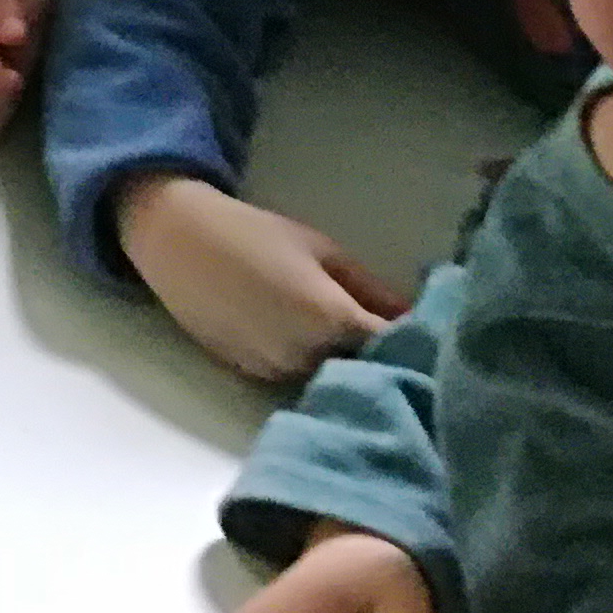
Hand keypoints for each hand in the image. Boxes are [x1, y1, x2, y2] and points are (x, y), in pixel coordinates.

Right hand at [117, 176, 408, 383]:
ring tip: (349, 341)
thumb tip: (418, 316)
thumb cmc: (254, 234)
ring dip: (344, 366)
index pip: (394, 347)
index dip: (418, 343)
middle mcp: (304, 356)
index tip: (437, 335)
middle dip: (382, 358)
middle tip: (397, 339)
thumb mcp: (322, 250)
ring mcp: (273, 371)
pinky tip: (304, 342)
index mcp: (331, 320)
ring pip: (326, 378)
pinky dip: (308, 366)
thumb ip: (370, 289)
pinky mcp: (248, 375)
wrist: (175, 240)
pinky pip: (293, 377)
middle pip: (363, 371)